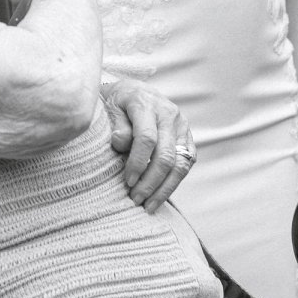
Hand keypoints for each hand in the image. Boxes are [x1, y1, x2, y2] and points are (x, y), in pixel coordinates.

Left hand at [101, 78, 196, 212]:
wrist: (133, 91)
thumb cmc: (117, 103)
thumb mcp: (109, 108)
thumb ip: (116, 125)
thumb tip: (121, 142)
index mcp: (147, 103)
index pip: (147, 138)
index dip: (138, 162)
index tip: (128, 182)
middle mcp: (169, 113)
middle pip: (166, 154)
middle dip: (151, 182)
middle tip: (136, 200)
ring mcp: (182, 125)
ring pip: (181, 163)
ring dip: (165, 188)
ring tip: (149, 206)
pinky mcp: (188, 137)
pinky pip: (187, 163)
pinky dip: (175, 182)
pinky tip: (160, 196)